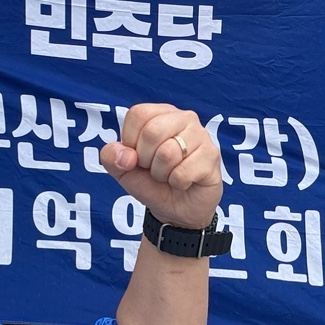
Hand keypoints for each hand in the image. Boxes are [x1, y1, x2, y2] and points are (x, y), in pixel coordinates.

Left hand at [102, 104, 221, 229]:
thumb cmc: (152, 183)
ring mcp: (201, 135)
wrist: (178, 210)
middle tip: (154, 168)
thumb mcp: (123, 172)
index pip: (138, 114)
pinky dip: (177, 183)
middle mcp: (183, 118)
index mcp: (160, 114)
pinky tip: (184, 181)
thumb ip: (112, 158)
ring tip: (169, 175)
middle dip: (146, 159)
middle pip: (152, 131)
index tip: (137, 156)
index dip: (130, 141)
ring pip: (168, 153)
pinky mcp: (212, 155)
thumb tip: (126, 156)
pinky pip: (183, 172)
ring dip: (162, 174)